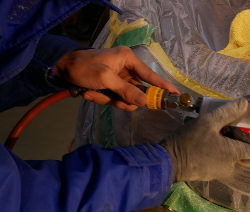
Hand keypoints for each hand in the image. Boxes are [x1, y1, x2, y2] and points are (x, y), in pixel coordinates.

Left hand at [54, 46, 178, 110]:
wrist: (61, 69)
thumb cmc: (83, 68)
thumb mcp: (104, 78)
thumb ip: (126, 90)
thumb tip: (145, 101)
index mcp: (128, 59)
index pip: (150, 75)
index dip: (163, 86)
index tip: (176, 94)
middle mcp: (127, 69)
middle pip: (138, 92)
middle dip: (124, 99)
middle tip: (114, 101)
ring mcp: (119, 79)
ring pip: (126, 99)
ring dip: (111, 101)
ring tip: (94, 94)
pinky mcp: (112, 87)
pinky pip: (116, 99)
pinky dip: (103, 100)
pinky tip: (90, 94)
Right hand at [161, 98, 249, 181]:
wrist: (167, 163)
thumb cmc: (189, 142)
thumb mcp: (208, 123)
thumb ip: (227, 113)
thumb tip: (245, 103)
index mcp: (233, 154)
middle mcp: (230, 165)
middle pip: (246, 153)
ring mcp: (219, 171)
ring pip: (233, 155)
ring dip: (234, 144)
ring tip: (230, 129)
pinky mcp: (209, 172)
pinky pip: (222, 159)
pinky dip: (224, 149)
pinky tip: (216, 139)